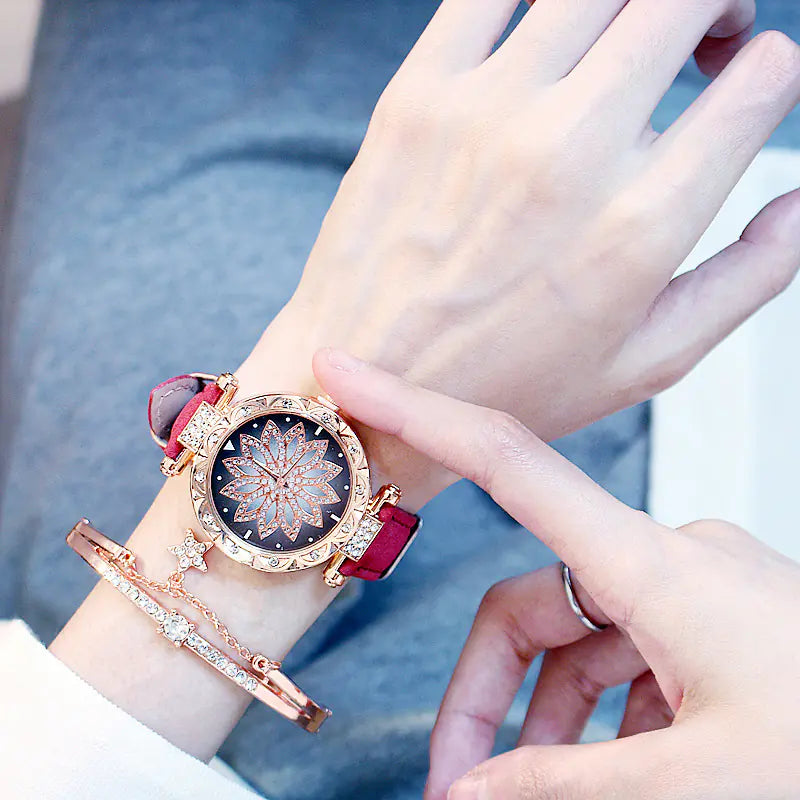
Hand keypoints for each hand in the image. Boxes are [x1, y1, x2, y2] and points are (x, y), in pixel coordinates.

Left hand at [239, 0, 799, 505]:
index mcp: (639, 227)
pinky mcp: (417, 95)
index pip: (759, 81)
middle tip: (708, 36)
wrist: (371, 382)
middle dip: (718, 4)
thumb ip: (749, 279)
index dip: (769, 71)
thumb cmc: (503, 382)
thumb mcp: (646, 363)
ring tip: (632, 32)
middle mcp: (568, 155)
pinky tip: (551, 30)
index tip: (743, 88)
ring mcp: (485, 114)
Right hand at [315, 351, 799, 799]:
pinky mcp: (710, 622)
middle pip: (527, 605)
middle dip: (484, 698)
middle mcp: (667, 556)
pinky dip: (599, 719)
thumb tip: (473, 791)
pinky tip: (608, 774)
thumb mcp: (696, 779)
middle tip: (454, 787)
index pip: (506, 460)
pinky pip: (625, 659)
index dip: (417, 411)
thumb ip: (566, 780)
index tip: (348, 373)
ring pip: (574, 641)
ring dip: (542, 723)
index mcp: (657, 563)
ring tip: (524, 797)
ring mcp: (690, 589)